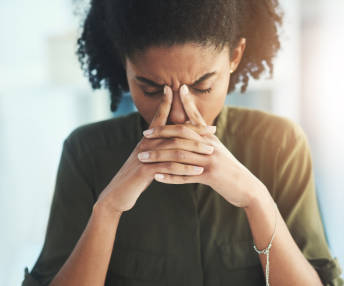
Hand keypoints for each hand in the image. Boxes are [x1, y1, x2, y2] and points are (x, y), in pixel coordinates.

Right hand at [96, 86, 208, 213]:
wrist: (118, 193)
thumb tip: (172, 136)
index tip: (175, 89)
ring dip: (195, 149)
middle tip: (213, 130)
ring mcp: (145, 156)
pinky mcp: (145, 171)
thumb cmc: (137, 175)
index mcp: (148, 138)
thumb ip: (159, 145)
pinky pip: (169, 168)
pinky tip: (198, 172)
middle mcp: (146, 143)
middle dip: (196, 130)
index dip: (166, 102)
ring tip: (211, 151)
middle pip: (174, 131)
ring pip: (175, 149)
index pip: (159, 116)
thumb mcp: (148, 157)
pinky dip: (185, 169)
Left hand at [138, 84, 266, 207]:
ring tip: (143, 157)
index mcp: (211, 138)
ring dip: (159, 156)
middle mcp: (211, 146)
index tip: (174, 90)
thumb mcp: (219, 150)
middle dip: (161, 133)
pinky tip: (157, 177)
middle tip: (144, 134)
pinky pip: (186, 176)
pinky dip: (170, 177)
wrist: (247, 187)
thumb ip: (206, 138)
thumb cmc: (231, 170)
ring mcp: (211, 160)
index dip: (186, 104)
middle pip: (182, 135)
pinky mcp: (210, 176)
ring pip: (179, 155)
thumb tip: (193, 128)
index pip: (196, 118)